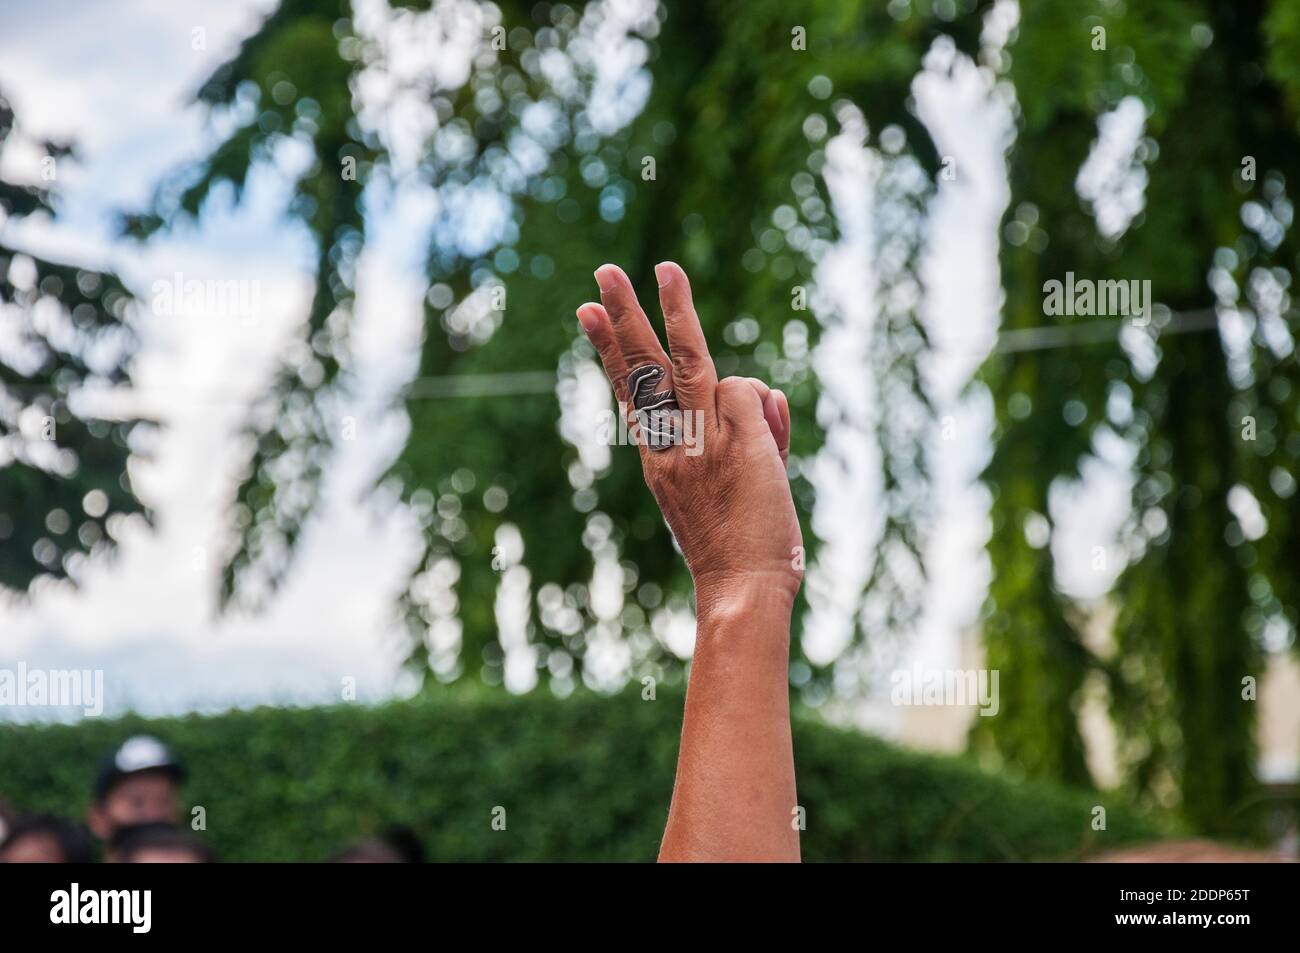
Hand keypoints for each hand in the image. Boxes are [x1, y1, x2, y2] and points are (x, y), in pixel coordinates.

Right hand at [576, 261, 802, 602]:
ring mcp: (700, 441)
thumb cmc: (738, 541)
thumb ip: (747, 429)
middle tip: (604, 273)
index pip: (632, 390)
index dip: (610, 349)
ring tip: (665, 268)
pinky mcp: (735, 444)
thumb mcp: (728, 482)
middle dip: (624, 317)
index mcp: (659, 454)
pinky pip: (750, 396)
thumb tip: (765, 393)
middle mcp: (670, 443)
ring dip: (676, 310)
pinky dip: (768, 420)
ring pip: (688, 361)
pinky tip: (770, 458)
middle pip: (643, 367)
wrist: (743, 587)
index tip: (587, 312)